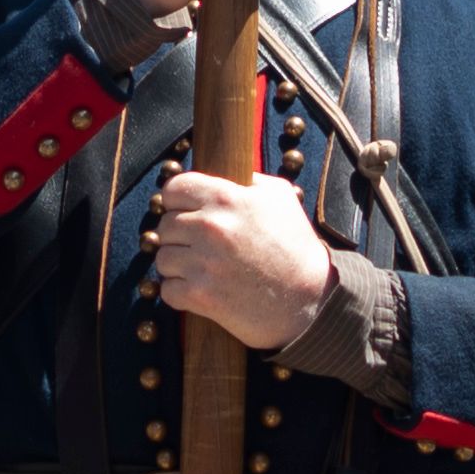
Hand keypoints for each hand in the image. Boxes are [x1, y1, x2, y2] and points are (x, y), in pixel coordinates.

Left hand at [148, 163, 338, 351]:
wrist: (311, 299)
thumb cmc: (296, 246)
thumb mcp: (280, 197)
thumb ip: (246, 180)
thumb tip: (217, 174)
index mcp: (225, 198)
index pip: (173, 190)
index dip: (177, 201)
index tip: (186, 212)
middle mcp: (210, 227)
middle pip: (164, 225)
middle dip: (179, 236)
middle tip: (200, 246)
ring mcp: (203, 263)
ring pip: (163, 258)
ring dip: (178, 265)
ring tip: (203, 269)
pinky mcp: (201, 296)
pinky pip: (167, 289)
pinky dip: (180, 293)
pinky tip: (200, 289)